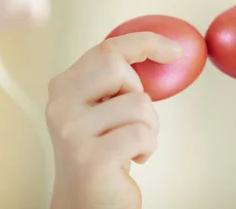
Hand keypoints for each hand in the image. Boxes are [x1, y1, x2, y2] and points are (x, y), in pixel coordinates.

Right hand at [46, 32, 182, 208]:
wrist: (86, 203)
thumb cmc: (105, 151)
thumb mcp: (105, 107)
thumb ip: (117, 79)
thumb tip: (168, 50)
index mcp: (64, 86)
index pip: (107, 49)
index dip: (144, 42)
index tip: (175, 50)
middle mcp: (60, 104)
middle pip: (117, 67)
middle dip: (138, 91)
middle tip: (131, 118)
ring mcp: (72, 131)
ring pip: (138, 103)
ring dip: (149, 126)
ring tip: (132, 144)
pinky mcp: (89, 157)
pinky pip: (142, 134)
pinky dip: (148, 147)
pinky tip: (132, 160)